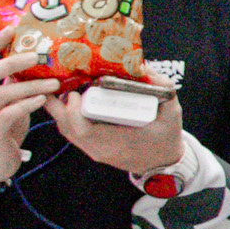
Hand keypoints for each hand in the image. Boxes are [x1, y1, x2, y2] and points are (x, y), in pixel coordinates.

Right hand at [0, 26, 55, 183]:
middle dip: (13, 61)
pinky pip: (8, 114)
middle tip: (38, 55)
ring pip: (2, 94)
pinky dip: (27, 105)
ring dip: (30, 86)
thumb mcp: (3, 104)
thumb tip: (28, 60)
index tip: (13, 29)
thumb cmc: (0, 130)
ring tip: (52, 82)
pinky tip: (43, 101)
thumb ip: (9, 84)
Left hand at [54, 81, 185, 177]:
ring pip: (67, 130)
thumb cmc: (167, 136)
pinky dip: (65, 115)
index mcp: (119, 142)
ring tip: (57, 86)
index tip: (75, 93)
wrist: (163, 161)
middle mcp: (102, 149)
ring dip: (59, 109)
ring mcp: (95, 150)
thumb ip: (162, 87)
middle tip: (57, 82)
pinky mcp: (92, 148)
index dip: (73, 112)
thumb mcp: (172, 111)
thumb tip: (142, 67)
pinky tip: (66, 98)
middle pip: (68, 129)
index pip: (85, 131)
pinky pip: (72, 132)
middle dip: (57, 106)